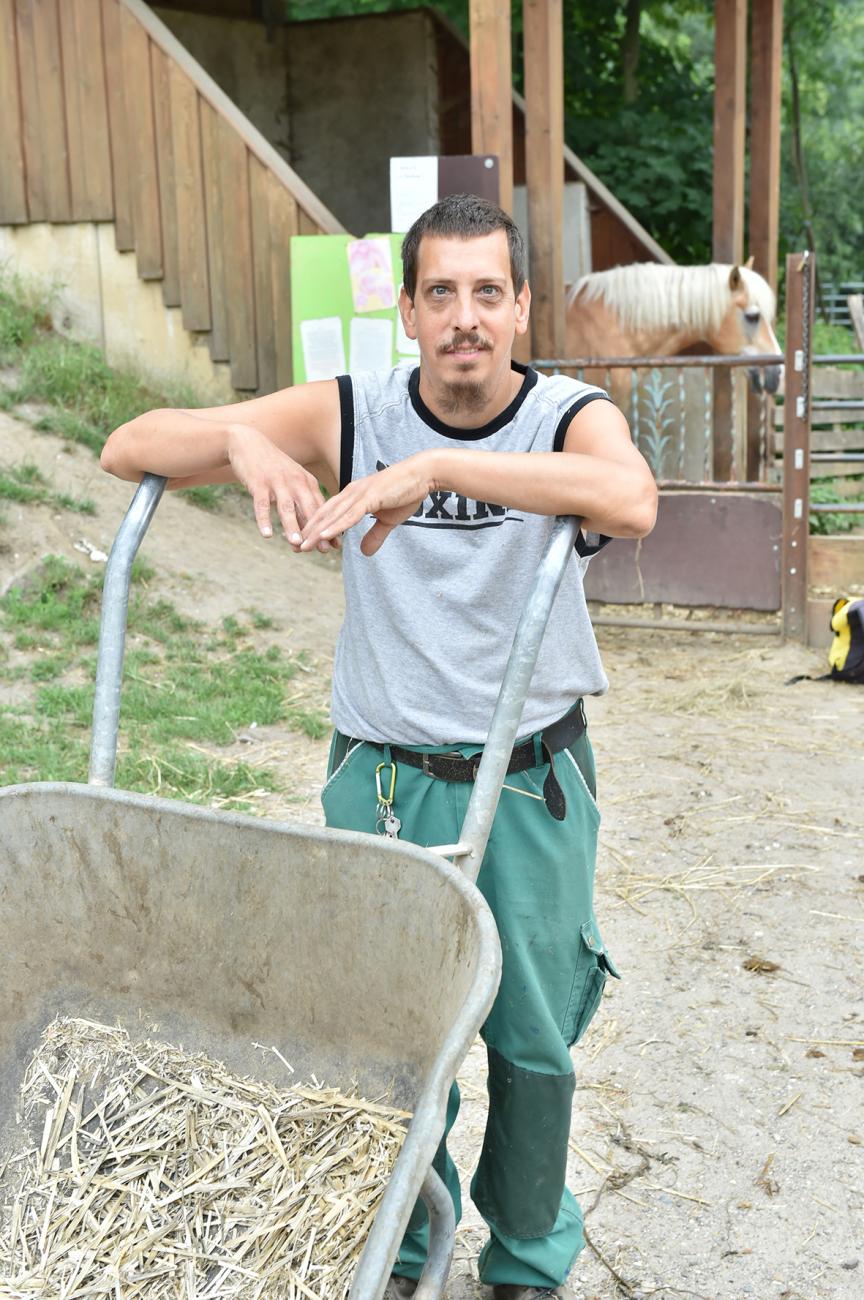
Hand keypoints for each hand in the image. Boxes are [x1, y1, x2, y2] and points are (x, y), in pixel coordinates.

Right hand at [227, 423, 336, 551]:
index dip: (329, 527)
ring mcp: (277, 482)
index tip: (336, 546)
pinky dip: (264, 520)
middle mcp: (295, 481)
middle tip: (322, 550)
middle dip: (316, 531)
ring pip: (286, 507)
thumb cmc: (273, 468)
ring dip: (292, 526)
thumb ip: (302, 503)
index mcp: (307, 482)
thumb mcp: (293, 481)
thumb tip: (313, 530)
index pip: (321, 508)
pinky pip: (262, 504)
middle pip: (308, 509)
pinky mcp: (258, 483)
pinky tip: (266, 535)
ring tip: (296, 543)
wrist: (248, 443)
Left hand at [299, 454, 432, 555]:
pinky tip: (324, 535)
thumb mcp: (388, 520)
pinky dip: (336, 526)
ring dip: (317, 532)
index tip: (303, 542)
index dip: (314, 528)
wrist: (423, 475)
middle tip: (294, 547)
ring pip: (333, 517)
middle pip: (325, 515)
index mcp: (353, 496)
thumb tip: (364, 553)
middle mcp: (351, 493)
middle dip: (309, 532)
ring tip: (303, 546)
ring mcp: (359, 494)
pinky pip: (350, 515)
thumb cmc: (406, 493)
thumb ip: (374, 535)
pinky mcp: (370, 498)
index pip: (328, 514)